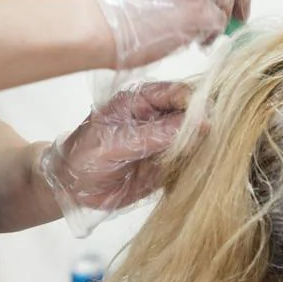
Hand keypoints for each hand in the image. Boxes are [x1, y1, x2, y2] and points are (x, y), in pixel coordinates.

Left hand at [38, 81, 191, 235]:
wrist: (71, 188)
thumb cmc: (84, 157)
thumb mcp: (115, 143)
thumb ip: (155, 134)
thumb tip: (197, 125)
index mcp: (142, 99)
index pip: (179, 93)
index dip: (196, 105)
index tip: (206, 124)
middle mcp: (159, 116)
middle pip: (195, 114)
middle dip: (205, 127)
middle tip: (210, 144)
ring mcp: (166, 140)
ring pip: (197, 138)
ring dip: (204, 148)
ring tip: (204, 160)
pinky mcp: (169, 164)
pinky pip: (191, 162)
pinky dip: (197, 167)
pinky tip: (197, 173)